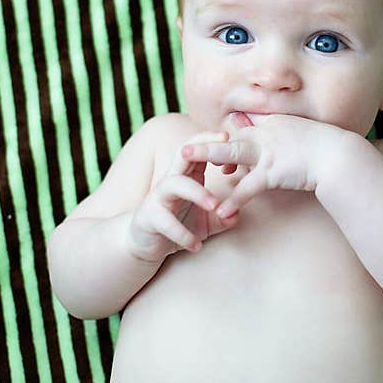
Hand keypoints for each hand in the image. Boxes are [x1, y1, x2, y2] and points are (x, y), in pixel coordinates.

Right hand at [127, 131, 238, 261]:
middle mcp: (170, 181)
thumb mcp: (206, 222)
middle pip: (183, 156)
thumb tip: (237, 214)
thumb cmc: (178, 225)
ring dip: (197, 193)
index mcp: (186, 176)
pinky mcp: (148, 218)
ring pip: (174, 184)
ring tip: (215, 207)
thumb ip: (222, 217)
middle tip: (224, 158)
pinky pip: (165, 222)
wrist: (145, 245)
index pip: (196, 150)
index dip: (210, 140)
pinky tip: (196, 245)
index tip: (229, 137)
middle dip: (201, 151)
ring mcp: (157, 198)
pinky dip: (183, 234)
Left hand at [180, 113, 346, 218]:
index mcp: (274, 125)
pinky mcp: (272, 171)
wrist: (340, 157)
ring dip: (207, 157)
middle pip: (231, 136)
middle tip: (184, 148)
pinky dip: (233, 200)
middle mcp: (267, 134)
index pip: (244, 130)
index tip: (217, 145)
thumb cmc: (327, 149)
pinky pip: (247, 187)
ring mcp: (268, 152)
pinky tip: (220, 211)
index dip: (228, 139)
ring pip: (231, 153)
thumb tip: (276, 140)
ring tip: (184, 163)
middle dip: (206, 142)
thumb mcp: (303, 135)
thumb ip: (285, 135)